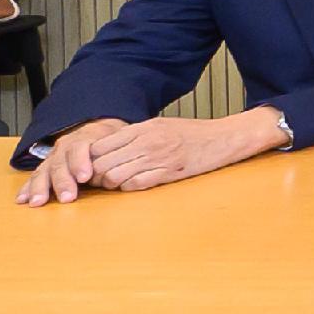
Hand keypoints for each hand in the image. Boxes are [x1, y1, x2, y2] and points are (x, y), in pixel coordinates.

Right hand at [16, 117, 126, 204]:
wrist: (98, 128)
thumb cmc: (111, 139)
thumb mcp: (119, 138)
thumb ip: (121, 150)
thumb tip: (129, 165)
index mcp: (84, 139)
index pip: (80, 148)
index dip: (81, 162)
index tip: (85, 177)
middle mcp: (65, 147)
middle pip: (61, 163)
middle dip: (62, 181)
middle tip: (67, 197)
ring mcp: (54, 157)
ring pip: (44, 170)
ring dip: (41, 187)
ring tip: (39, 202)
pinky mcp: (46, 167)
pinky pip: (35, 176)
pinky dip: (28, 188)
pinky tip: (23, 199)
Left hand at [57, 112, 283, 197]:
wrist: (225, 138)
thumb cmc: (194, 133)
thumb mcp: (161, 126)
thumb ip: (136, 135)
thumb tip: (108, 147)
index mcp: (143, 128)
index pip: (100, 145)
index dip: (88, 160)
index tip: (88, 167)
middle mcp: (147, 142)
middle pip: (103, 163)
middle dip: (94, 175)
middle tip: (96, 181)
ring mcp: (157, 158)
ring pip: (115, 175)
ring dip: (110, 184)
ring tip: (114, 184)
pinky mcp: (168, 173)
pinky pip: (135, 184)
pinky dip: (128, 187)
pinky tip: (132, 185)